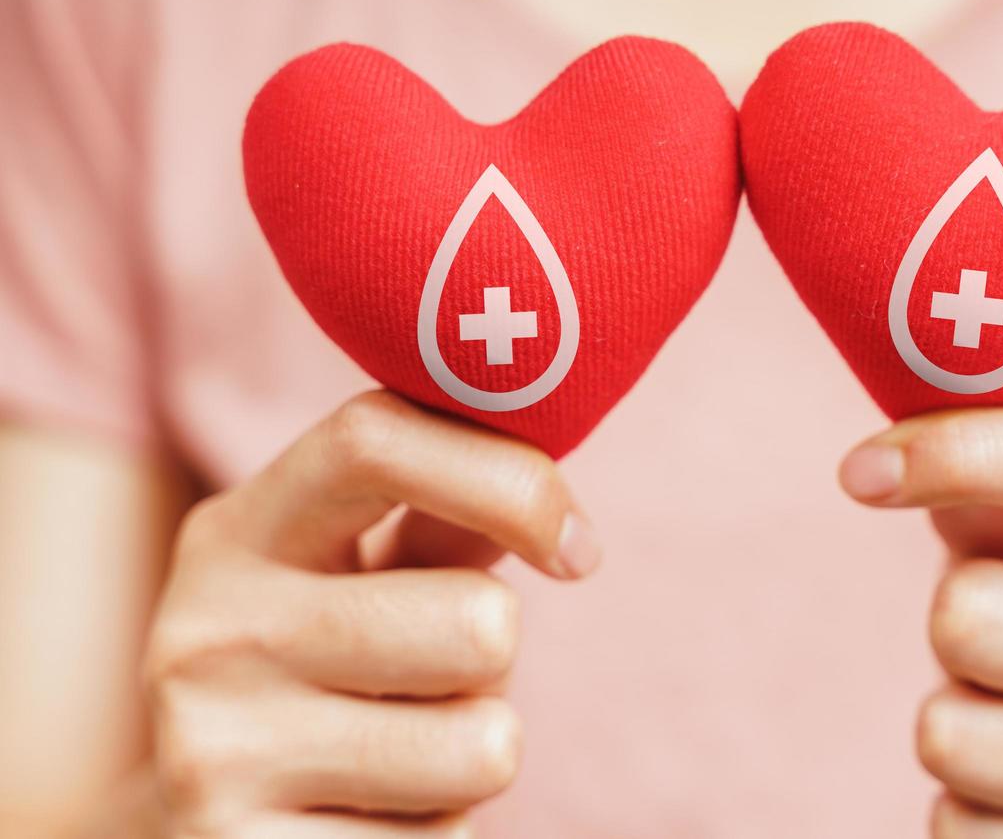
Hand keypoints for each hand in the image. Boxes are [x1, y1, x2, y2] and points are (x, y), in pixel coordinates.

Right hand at [143, 391, 599, 836]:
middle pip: (481, 621)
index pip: (375, 439)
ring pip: (486, 744)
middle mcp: (205, 632)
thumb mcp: (352, 576)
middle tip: (424, 678)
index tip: (575, 548)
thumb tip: (545, 479)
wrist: (193, 829)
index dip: (511, 480)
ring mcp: (213, 755)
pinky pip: (448, 838)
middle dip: (492, 659)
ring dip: (474, 749)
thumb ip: (442, 516)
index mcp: (237, 532)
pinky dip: (437, 830)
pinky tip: (363, 818)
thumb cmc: (315, 671)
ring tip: (395, 748)